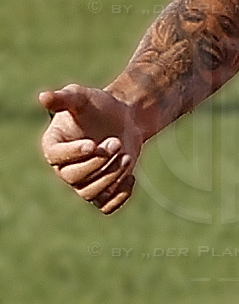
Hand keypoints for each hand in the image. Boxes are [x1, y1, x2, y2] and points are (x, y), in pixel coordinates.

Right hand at [40, 84, 142, 213]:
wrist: (124, 118)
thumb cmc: (99, 106)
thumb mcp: (82, 98)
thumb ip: (64, 98)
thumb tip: (43, 97)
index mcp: (53, 146)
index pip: (56, 157)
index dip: (74, 153)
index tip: (93, 144)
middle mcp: (64, 168)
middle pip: (74, 178)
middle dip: (99, 162)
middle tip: (116, 141)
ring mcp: (82, 182)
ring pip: (91, 193)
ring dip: (111, 176)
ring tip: (126, 156)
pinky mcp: (101, 190)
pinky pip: (105, 206)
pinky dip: (119, 196)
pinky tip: (131, 177)